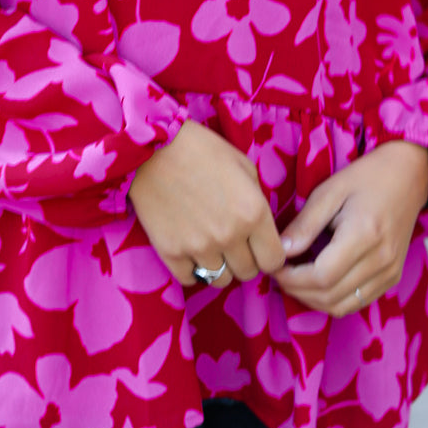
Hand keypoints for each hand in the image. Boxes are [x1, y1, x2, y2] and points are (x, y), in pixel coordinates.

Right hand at [128, 120, 285, 287]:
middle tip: (232, 241)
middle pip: (248, 273)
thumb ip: (257, 200)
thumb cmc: (201, 149)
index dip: (268, 254)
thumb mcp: (243, 165)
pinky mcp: (171, 252)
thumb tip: (262, 229)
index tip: (258, 246)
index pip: (274, 261)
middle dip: (244, 259)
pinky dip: (192, 268)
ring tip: (210, 245)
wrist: (153, 147)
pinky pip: (190, 279)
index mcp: (254, 212)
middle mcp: (230, 235)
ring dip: (219, 266)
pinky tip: (190, 248)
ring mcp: (199, 247)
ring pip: (221, 280)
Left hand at [274, 141, 427, 316]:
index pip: (322, 276)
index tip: (274, 267)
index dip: (293, 279)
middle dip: (298, 291)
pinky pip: (358, 302)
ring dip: (314, 300)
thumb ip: (305, 224)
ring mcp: (390, 272)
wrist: (408, 176)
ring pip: (344, 306)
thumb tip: (281, 251)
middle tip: (279, 274)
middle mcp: (381, 260)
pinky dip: (333, 300)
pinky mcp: (392, 278)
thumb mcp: (330, 191)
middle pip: (331, 296)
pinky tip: (318, 283)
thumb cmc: (367, 178)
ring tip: (295, 280)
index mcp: (364, 235)